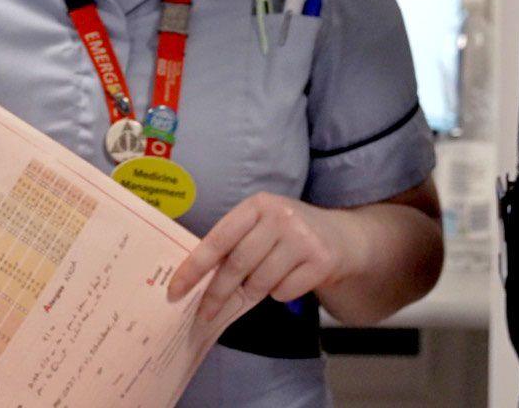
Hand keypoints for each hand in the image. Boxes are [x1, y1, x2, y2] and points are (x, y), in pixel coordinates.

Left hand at [166, 192, 358, 321]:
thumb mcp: (262, 226)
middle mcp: (280, 216)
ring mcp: (303, 238)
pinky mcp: (321, 260)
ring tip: (260, 285)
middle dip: (216, 294)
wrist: (343, 236)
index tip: (175, 289)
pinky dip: (281, 294)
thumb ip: (235, 245)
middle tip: (203, 314)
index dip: (194, 267)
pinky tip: (290, 279)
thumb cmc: (290, 234)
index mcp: (257, 205)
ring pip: (261, 282)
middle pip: (237, 265)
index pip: (217, 239)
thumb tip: (197, 283)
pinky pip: (284, 292)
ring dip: (254, 292)